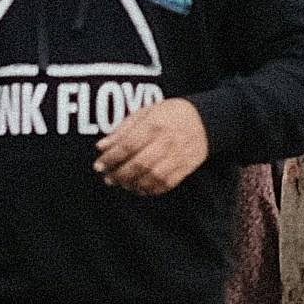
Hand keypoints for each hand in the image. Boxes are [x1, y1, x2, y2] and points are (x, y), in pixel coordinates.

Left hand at [92, 96, 213, 194]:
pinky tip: (139, 187)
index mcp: (154, 124)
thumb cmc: (169, 114)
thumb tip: (101, 147)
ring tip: (122, 183)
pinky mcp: (186, 168)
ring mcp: (178, 156)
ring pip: (152, 177)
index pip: (128, 145)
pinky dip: (151, 189)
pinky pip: (166, 184)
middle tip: (108, 178)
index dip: (111, 158)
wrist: (205, 120)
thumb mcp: (145, 113)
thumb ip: (122, 130)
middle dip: (119, 174)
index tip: (98, 166)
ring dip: (133, 184)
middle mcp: (167, 141)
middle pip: (139, 164)